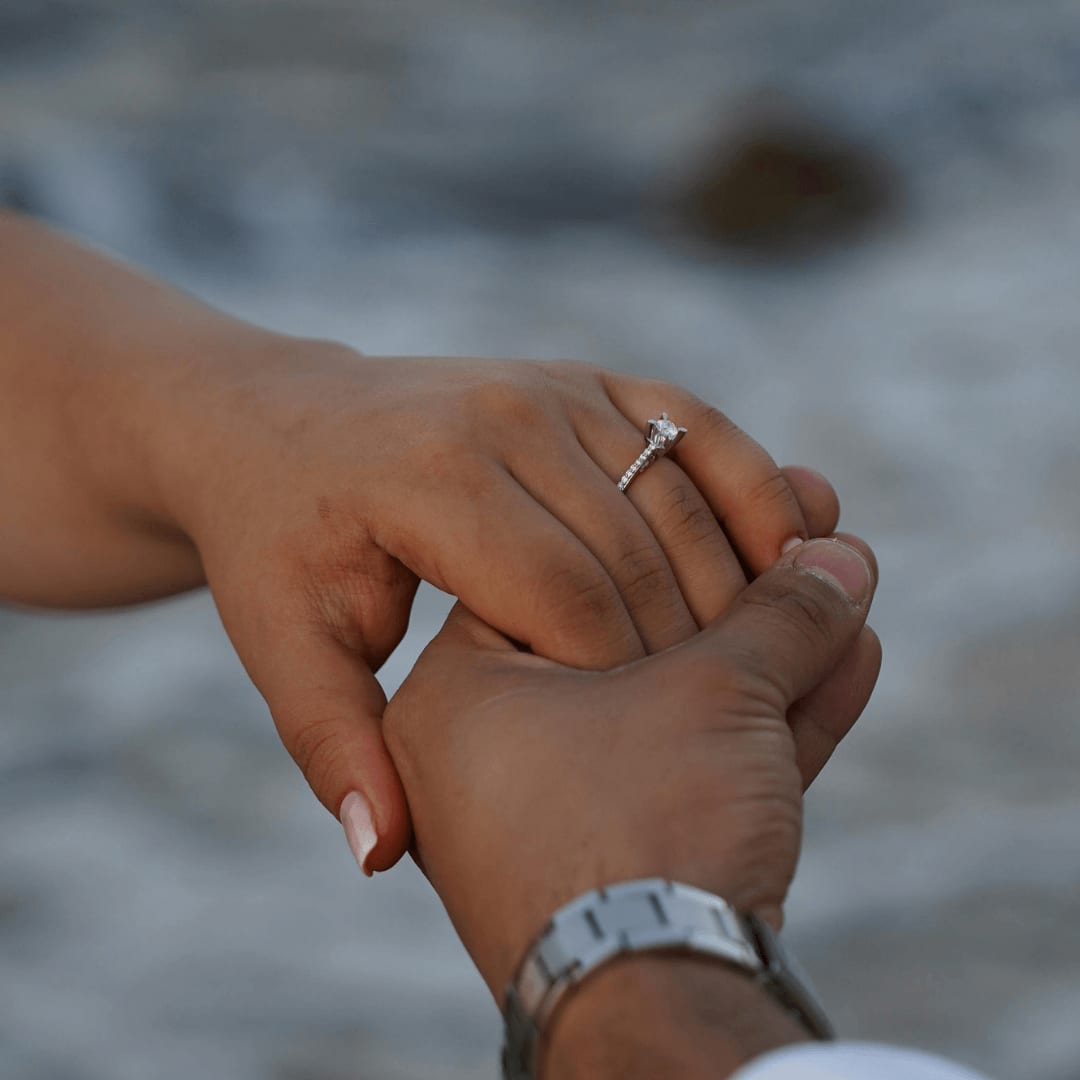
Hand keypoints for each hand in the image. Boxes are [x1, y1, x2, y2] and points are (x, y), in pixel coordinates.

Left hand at [160, 339, 838, 870]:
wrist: (280, 421)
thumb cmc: (283, 544)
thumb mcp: (285, 649)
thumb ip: (337, 747)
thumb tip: (382, 852)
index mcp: (431, 483)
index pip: (569, 598)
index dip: (627, 684)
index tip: (657, 753)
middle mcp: (503, 416)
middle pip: (639, 550)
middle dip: (695, 643)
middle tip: (735, 719)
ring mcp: (550, 385)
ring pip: (683, 491)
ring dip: (742, 571)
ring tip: (776, 650)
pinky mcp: (583, 374)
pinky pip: (695, 424)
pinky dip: (753, 483)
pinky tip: (792, 545)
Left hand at [382, 537, 879, 1036]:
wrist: (654, 1020)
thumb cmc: (637, 836)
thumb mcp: (710, 701)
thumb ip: (775, 622)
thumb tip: (836, 565)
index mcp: (458, 694)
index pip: (570, 574)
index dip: (678, 533)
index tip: (749, 505)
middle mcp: (489, 749)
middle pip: (636, 637)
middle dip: (744, 588)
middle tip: (812, 528)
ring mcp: (556, 813)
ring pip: (678, 705)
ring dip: (772, 647)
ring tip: (845, 576)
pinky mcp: (625, 865)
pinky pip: (695, 769)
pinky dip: (771, 720)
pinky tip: (847, 653)